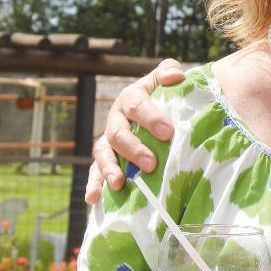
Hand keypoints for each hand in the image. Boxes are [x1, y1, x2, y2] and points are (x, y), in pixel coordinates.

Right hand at [85, 59, 184, 203]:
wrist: (156, 104)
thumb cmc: (164, 91)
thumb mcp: (166, 77)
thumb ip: (169, 71)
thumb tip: (177, 76)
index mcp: (131, 97)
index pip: (136, 105)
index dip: (150, 118)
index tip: (168, 132)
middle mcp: (116, 118)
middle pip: (118, 133)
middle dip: (133, 149)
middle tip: (151, 163)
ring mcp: (109, 139)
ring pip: (103, 153)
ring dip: (109, 168)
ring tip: (118, 183)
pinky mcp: (106, 157)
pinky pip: (95, 171)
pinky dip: (93, 184)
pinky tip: (93, 199)